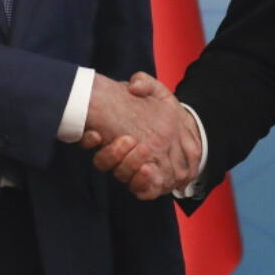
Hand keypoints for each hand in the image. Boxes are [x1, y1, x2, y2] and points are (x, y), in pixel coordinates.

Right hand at [81, 72, 200, 198]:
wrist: (186, 128)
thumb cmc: (163, 110)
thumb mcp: (155, 92)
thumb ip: (144, 83)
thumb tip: (133, 86)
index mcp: (114, 134)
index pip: (91, 141)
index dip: (88, 139)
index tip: (96, 134)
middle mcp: (120, 155)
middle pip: (104, 162)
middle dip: (113, 154)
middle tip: (129, 140)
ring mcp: (135, 170)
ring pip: (122, 176)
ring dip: (129, 166)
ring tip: (144, 150)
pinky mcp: (152, 183)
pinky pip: (142, 191)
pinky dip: (143, 184)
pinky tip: (150, 170)